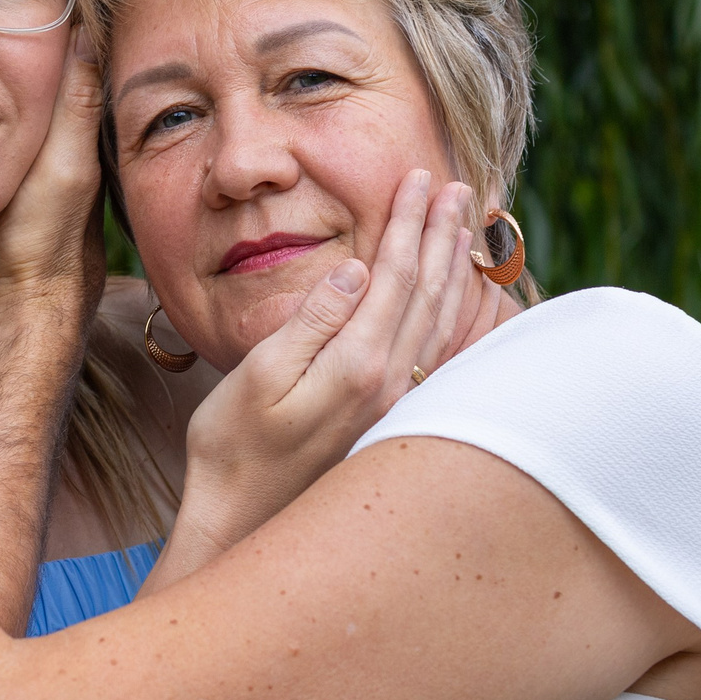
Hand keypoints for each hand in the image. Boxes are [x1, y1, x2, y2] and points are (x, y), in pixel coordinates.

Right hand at [0, 33, 107, 342]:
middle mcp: (75, 159)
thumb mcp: (61, 168)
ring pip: (33, 119)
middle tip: (24, 0)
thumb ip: (75, 107)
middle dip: (46, 51)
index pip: (87, 71)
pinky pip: (11, 147)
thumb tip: (91, 29)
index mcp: (90, 144)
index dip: (74, 31)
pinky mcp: (20, 203)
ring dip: (15, 86)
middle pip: (61, 91)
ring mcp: (48, 183)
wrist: (16, 319)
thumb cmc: (40, 247)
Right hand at [153, 171, 478, 581]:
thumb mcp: (260, 374)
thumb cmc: (234, 447)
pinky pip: (440, 355)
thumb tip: (355, 268)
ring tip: (466, 227)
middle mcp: (391, 385)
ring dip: (454, 270)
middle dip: (443, 234)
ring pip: (441, 323)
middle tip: (458, 186)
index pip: (396, 275)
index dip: (409, 223)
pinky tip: (459, 302)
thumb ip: (312, 319)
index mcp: (359, 364)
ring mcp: (396, 406)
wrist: (243, 522)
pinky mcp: (390, 420)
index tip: (420, 177)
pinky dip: (454, 316)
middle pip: (429, 293)